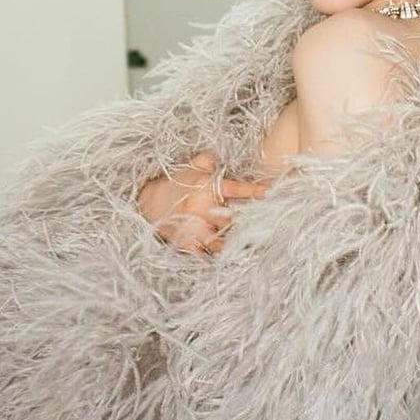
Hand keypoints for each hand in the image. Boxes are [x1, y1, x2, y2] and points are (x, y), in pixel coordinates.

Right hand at [137, 152, 267, 254]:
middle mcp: (204, 208)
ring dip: (237, 245)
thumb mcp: (191, 166)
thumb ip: (207, 160)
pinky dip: (214, 260)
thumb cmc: (174, 182)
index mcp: (208, 187)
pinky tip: (229, 264)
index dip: (257, 191)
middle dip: (251, 224)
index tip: (273, 194)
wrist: (146, 200)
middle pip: (234, 218)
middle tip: (272, 229)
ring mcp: (195, 227)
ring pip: (221, 240)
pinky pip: (202, 254)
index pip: (238, 189)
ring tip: (256, 251)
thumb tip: (218, 155)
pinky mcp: (186, 242)